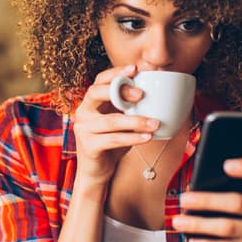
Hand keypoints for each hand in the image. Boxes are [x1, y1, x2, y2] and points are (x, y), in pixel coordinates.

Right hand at [72, 65, 159, 186]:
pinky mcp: (88, 146)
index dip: (115, 73)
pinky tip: (147, 137)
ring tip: (155, 123)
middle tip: (142, 94)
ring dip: (135, 121)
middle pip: (96, 93)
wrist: (96, 172)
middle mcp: (83, 112)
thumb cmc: (111, 143)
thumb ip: (130, 108)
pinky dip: (132, 138)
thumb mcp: (120, 121)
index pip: (99, 81)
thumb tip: (158, 94)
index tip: (135, 68)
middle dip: (120, 90)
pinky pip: (112, 139)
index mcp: (90, 103)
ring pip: (110, 120)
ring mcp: (83, 129)